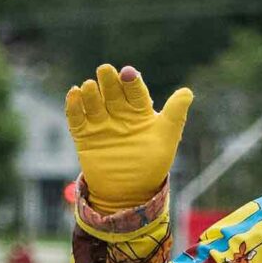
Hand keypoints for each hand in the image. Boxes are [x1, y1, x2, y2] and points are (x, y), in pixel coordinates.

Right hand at [65, 65, 192, 212]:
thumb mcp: (167, 138)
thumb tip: (188, 92)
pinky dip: (74, 107)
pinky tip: (74, 93)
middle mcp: (119, 114)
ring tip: (89, 85)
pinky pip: (77, 119)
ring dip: (91, 93)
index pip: (135, 92)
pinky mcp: (85, 136)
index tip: (129, 73)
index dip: (132, 82)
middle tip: (105, 70)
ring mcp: (101, 124)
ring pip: (94, 103)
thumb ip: (175, 114)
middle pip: (113, 93)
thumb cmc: (151, 164)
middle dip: (109, 82)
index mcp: (139, 112)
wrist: (130, 192)